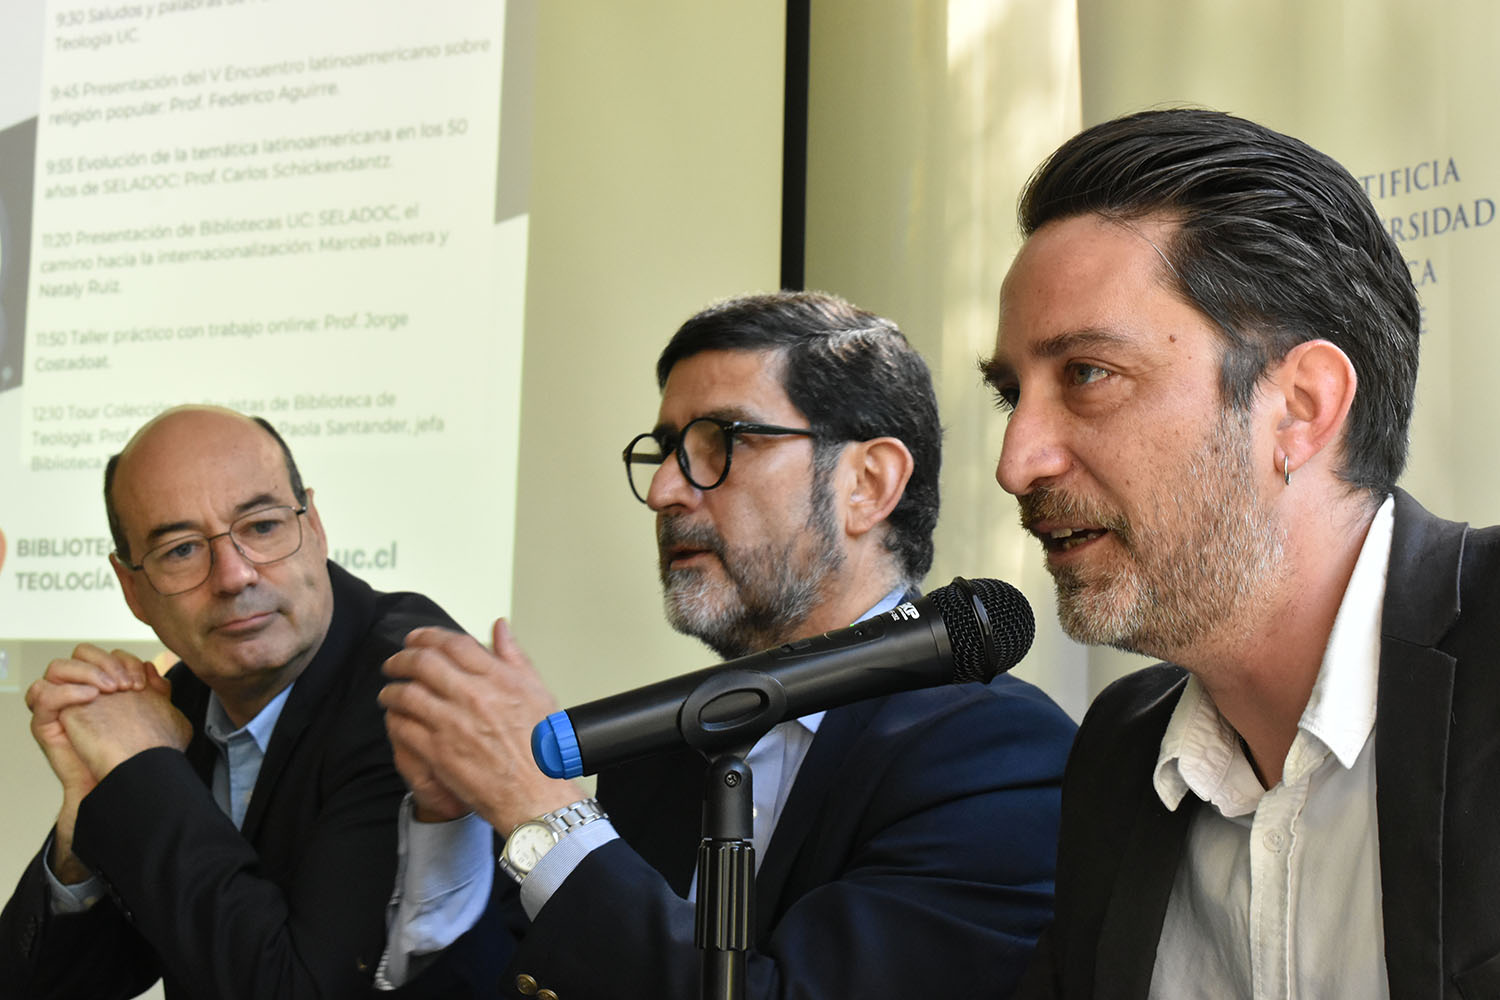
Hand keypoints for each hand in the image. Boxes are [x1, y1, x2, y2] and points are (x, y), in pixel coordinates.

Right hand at [25, 644, 166, 881]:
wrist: (129, 784)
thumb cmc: (144, 755)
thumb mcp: (164, 717)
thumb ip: (160, 692)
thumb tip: (153, 671)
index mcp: (109, 689)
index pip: (108, 655)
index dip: (126, 661)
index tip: (142, 682)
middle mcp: (84, 694)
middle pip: (81, 653)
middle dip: (105, 662)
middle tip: (124, 685)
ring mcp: (63, 707)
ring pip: (57, 668)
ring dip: (85, 672)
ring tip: (108, 690)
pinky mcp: (47, 723)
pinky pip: (40, 693)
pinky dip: (64, 690)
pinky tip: (90, 698)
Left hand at [380, 620, 584, 834]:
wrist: (535, 793)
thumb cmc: (542, 747)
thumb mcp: (537, 692)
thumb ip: (514, 656)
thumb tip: (500, 628)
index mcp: (500, 679)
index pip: (455, 643)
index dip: (429, 636)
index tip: (416, 638)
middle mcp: (474, 696)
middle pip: (424, 663)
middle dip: (402, 659)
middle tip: (394, 663)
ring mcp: (453, 724)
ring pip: (407, 694)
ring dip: (392, 690)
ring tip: (389, 692)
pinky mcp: (438, 752)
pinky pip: (404, 727)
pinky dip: (394, 719)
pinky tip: (395, 719)